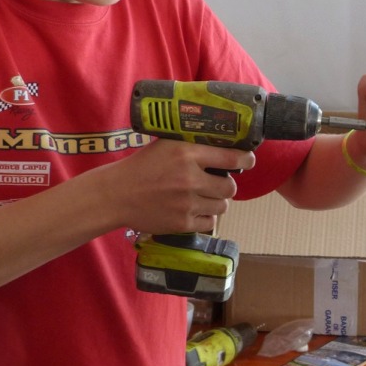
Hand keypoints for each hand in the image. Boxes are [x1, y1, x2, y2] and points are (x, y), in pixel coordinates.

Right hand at [95, 139, 255, 233]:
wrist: (116, 195)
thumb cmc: (142, 166)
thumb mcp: (166, 144)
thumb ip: (193, 144)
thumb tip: (224, 141)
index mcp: (187, 154)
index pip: (231, 157)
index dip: (246, 159)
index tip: (249, 161)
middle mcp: (189, 179)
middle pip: (230, 186)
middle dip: (226, 184)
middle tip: (217, 182)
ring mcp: (186, 204)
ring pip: (222, 205)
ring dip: (217, 201)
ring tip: (203, 196)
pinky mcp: (182, 224)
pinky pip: (210, 222)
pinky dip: (206, 217)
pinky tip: (195, 210)